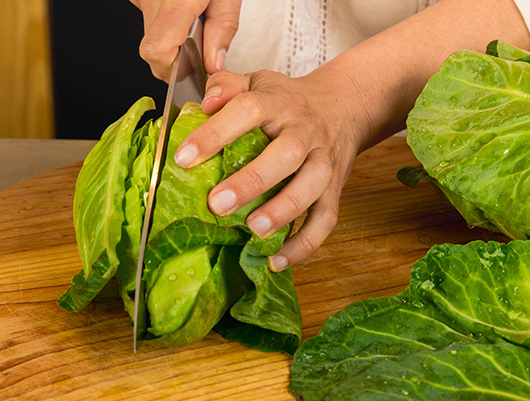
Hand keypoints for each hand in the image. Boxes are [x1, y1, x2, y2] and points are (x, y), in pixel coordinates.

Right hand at [129, 0, 241, 79]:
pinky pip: (147, 15)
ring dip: (169, 41)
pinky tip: (182, 11)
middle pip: (151, 48)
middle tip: (198, 53)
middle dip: (174, 60)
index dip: (172, 69)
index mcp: (175, 1)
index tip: (190, 72)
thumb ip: (222, 30)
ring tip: (192, 24)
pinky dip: (164, 22)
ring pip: (148, 34)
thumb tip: (212, 64)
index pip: (157, 52)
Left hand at [173, 69, 370, 270]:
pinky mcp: (335, 189)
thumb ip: (227, 86)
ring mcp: (324, 161)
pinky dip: (305, 244)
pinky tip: (277, 260)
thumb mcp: (257, 82)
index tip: (184, 158)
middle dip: (253, 181)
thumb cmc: (288, 101)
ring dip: (285, 210)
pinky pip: (326, 219)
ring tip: (254, 231)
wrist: (345, 106)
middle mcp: (305, 132)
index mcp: (279, 103)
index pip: (248, 110)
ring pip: (312, 186)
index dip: (216, 133)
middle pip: (286, 153)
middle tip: (216, 204)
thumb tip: (206, 103)